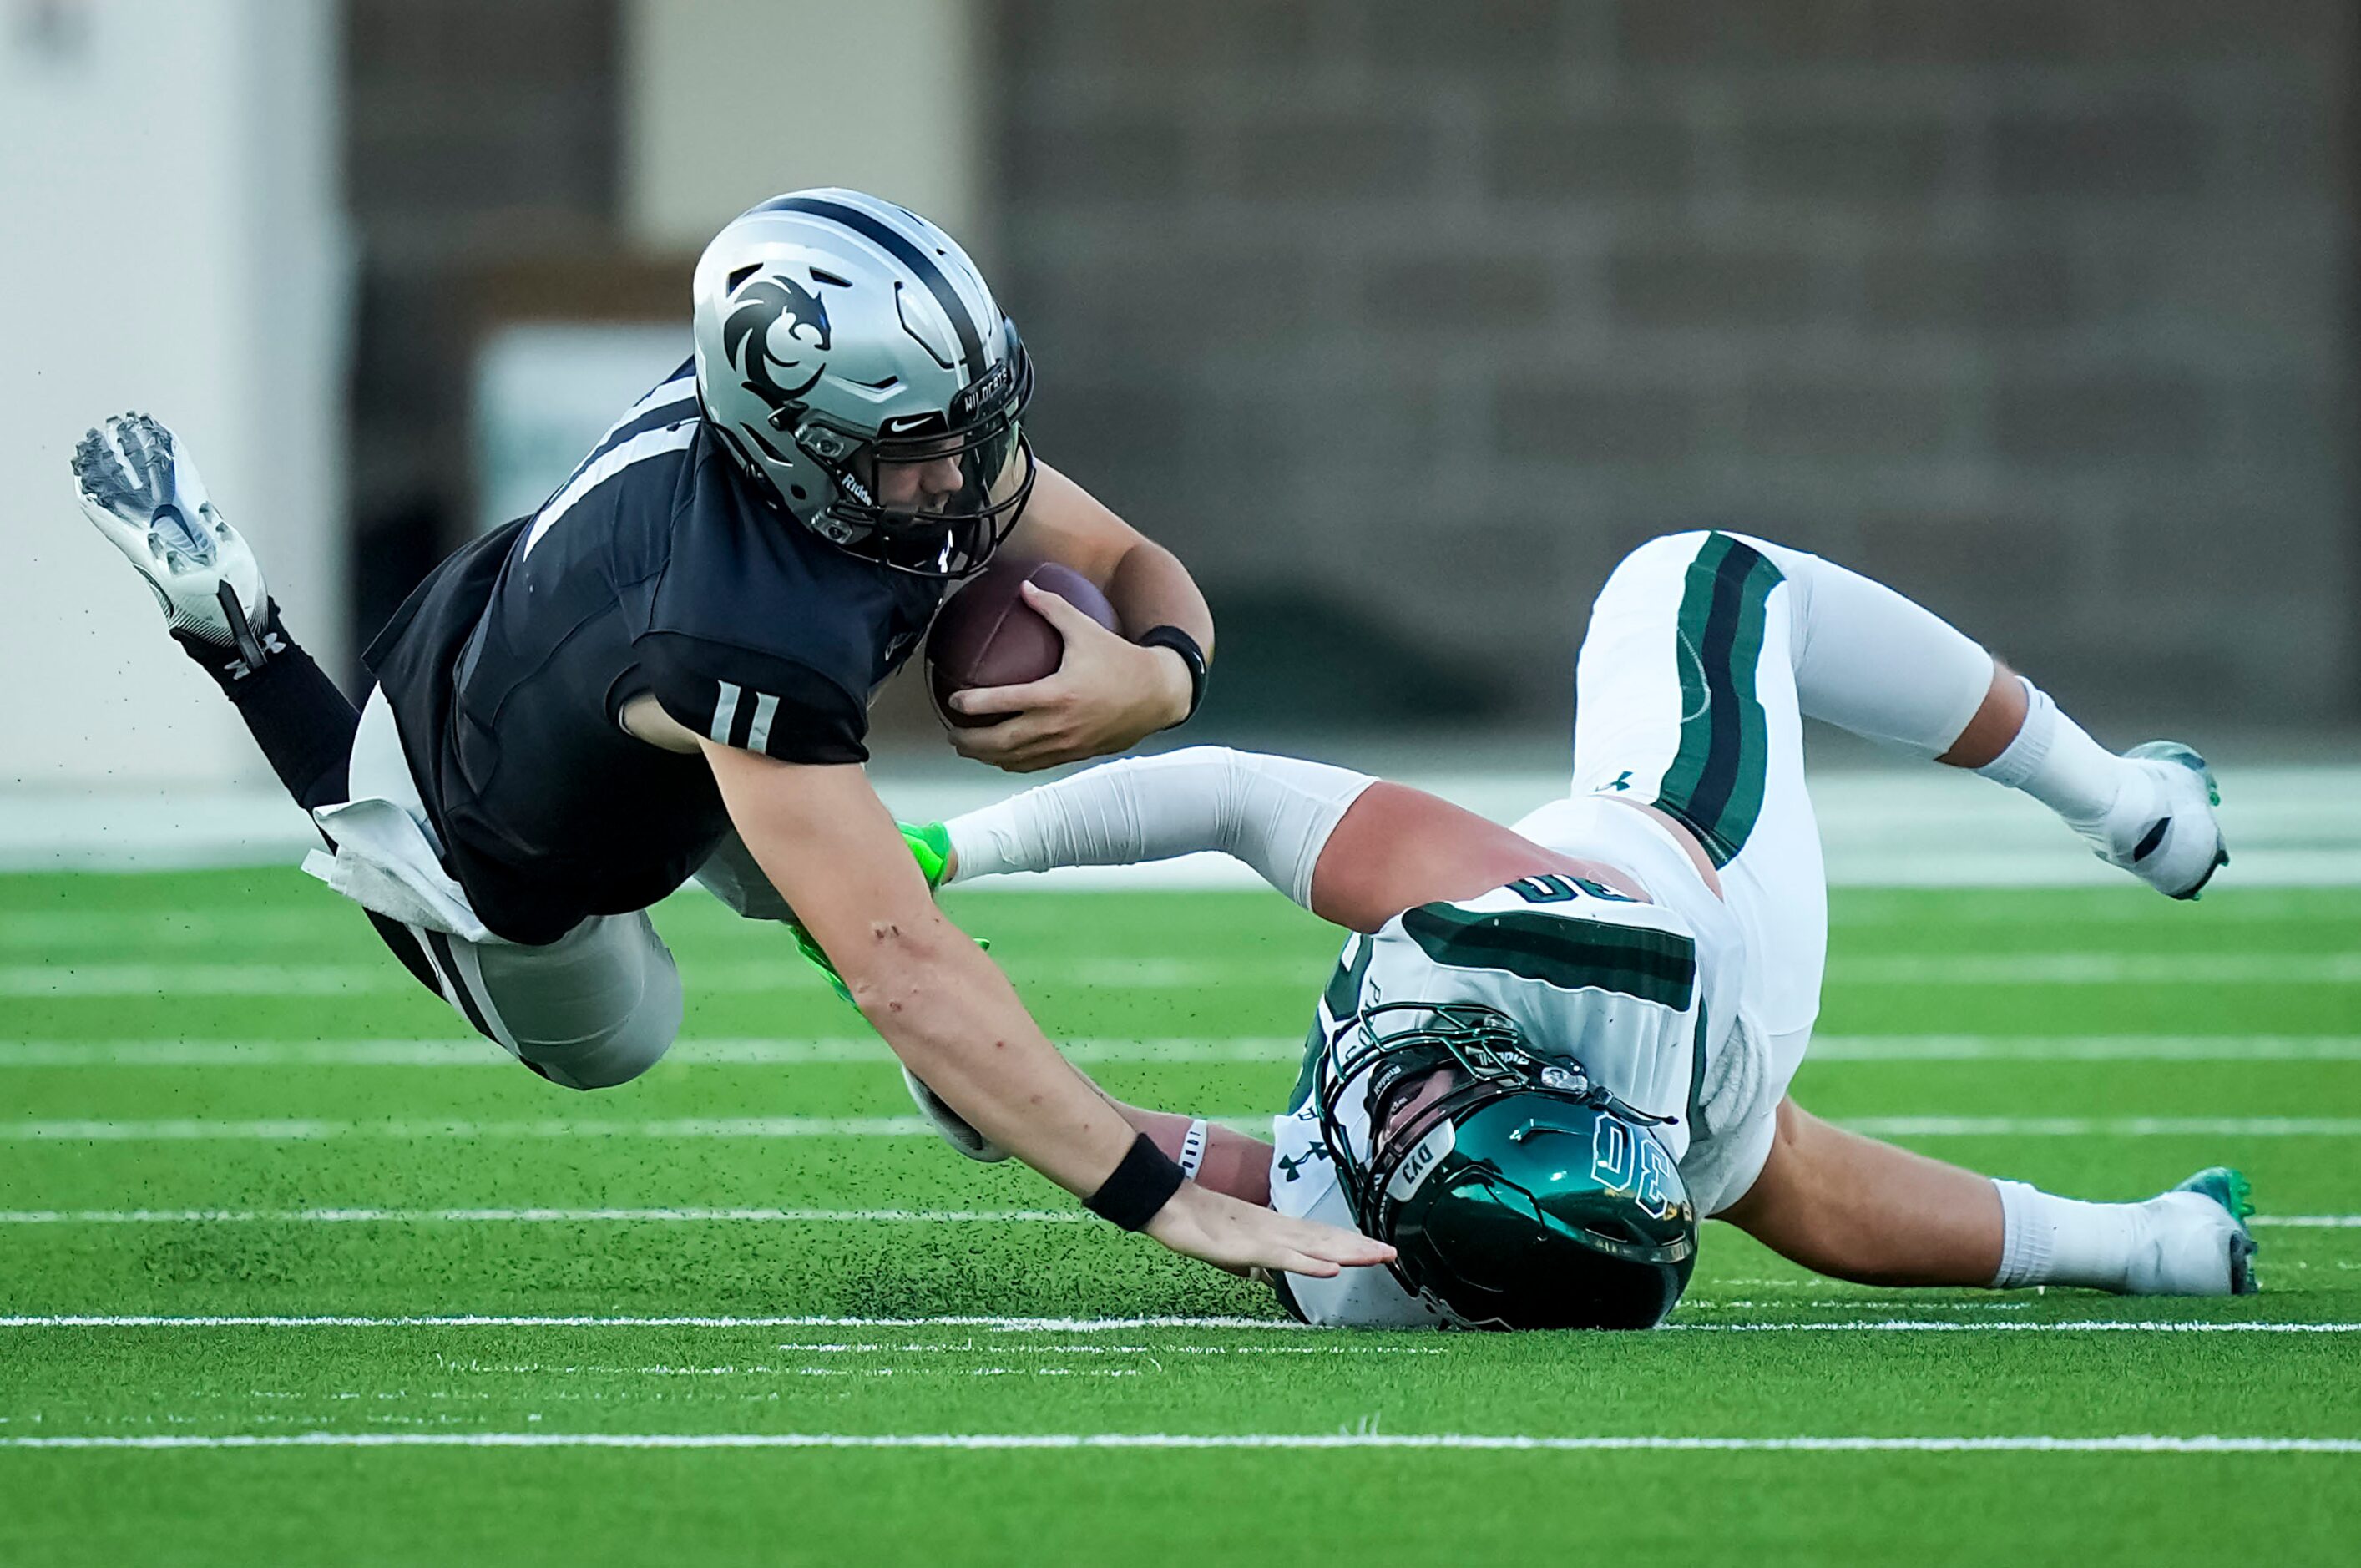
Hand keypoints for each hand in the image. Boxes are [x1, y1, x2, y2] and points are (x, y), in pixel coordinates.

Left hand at [946, 582, 1193, 771]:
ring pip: (1015, 760)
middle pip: (1001, 742)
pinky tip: (1003, 755)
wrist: (1157, 695)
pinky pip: (1034, 765)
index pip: (1003, 703)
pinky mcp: (1074, 755)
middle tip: (953, 733)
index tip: (953, 701)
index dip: (972, 705)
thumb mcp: (1085, 630)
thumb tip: (1025, 588)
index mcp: (1056, 695)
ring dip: (987, 756)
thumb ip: (1052, 608)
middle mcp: (1057, 726)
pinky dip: (1012, 763)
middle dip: (970, 742)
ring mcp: (1065, 745)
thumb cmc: (1122, 661)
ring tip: (969, 748)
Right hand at [1143, 1181, 1395, 1278]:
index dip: (1352, 1243)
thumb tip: (1268, 1276)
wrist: (1169, 1202)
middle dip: (1362, 1247)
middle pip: (1327, 1240)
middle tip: (1393, 1255)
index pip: (1322, 1237)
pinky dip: (1310, 1263)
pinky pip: (1285, 1257)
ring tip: (1379, 1256)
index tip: (1379, 1250)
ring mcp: (1266, 1238)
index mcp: (1276, 1229)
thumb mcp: (1234, 1249)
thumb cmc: (1198, 1222)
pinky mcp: (1250, 1247)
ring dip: (1349, 1252)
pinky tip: (1332, 1268)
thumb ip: (1255, 1259)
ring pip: (1316, 1246)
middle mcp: (1278, 1230)